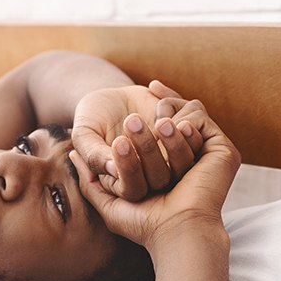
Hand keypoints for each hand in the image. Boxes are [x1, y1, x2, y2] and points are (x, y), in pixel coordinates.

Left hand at [70, 98, 240, 249]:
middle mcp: (191, 163)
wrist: (177, 232)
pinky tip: (167, 125)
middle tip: (129, 122)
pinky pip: (201, 120)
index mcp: (170, 173)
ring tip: (149, 125)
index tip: (128, 107)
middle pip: (169, 126)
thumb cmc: (144, 224)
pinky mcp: (222, 151)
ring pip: (184, 121)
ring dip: (164, 117)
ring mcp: (208, 155)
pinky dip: (184, 117)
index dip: (144, 121)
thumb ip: (91, 180)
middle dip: (151, 117)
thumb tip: (72, 155)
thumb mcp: (109, 202)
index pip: (157, 138)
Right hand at [72, 85, 202, 201]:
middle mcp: (151, 178)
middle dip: (149, 149)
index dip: (129, 168)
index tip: (118, 141)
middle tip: (132, 120)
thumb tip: (112, 170)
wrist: (111, 98)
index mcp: (125, 184)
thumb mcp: (84, 134)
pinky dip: (183, 116)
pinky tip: (156, 92)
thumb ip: (93, 154)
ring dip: (175, 140)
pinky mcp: (184, 138)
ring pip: (184, 161)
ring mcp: (171, 159)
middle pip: (161, 177)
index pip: (133, 189)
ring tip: (160, 118)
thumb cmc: (92, 120)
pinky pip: (195, 135)